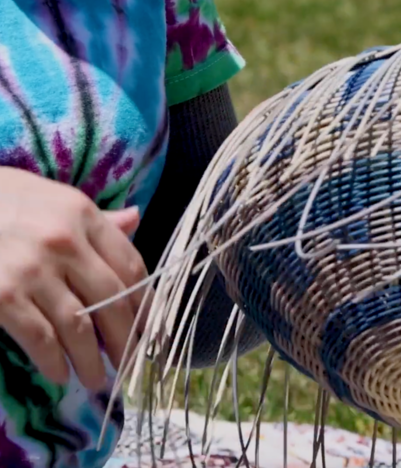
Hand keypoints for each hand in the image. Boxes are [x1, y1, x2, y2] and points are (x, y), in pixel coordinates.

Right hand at [0, 167, 148, 390]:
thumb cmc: (1, 199)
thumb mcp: (52, 198)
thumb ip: (95, 217)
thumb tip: (135, 220)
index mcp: (82, 215)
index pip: (131, 266)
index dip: (146, 303)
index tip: (150, 328)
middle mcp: (64, 242)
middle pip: (113, 301)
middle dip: (127, 339)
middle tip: (131, 363)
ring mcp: (33, 270)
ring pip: (79, 327)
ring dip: (92, 361)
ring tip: (98, 379)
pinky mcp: (3, 297)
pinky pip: (40, 338)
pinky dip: (54, 363)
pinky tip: (61, 375)